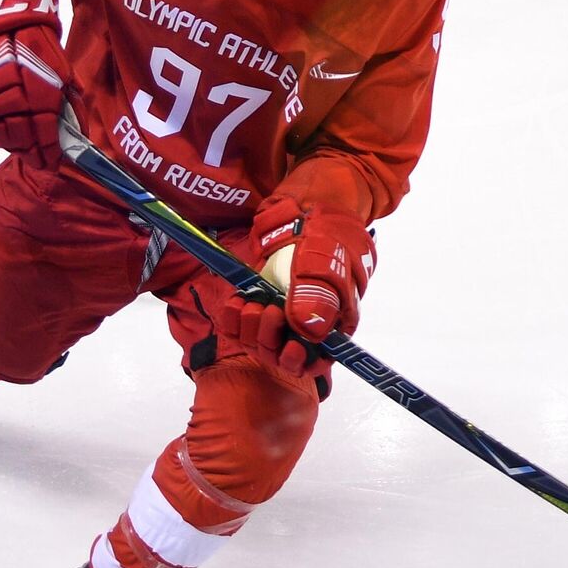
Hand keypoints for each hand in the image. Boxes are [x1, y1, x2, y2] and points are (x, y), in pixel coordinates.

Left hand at [216, 196, 374, 377]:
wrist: (304, 204)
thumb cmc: (327, 232)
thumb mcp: (327, 260)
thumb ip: (318, 295)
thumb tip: (310, 333)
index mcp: (334, 320)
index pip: (320, 358)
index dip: (303, 363)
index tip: (290, 351)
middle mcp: (307, 322)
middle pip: (285, 354)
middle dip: (272, 340)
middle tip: (269, 313)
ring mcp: (281, 312)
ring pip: (260, 342)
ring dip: (251, 329)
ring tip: (252, 304)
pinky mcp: (259, 300)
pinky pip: (240, 325)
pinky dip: (233, 319)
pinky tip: (234, 303)